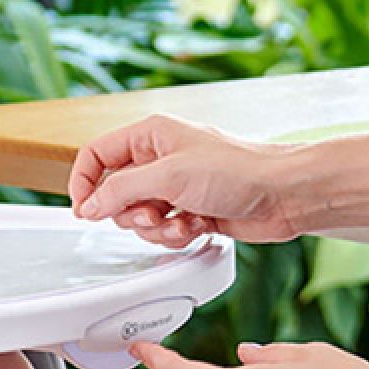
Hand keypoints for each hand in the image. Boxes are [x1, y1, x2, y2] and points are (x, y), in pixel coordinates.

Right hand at [70, 115, 301, 247]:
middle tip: (153, 213)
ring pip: (140, 217)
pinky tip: (199, 226)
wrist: (284, 195)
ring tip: (182, 221)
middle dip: (132, 212)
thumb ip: (121, 190)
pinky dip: (178, 234)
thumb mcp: (168, 176)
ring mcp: (177, 188)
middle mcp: (161, 159)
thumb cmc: (238, 169)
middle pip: (117, 194)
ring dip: (158, 227)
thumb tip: (89, 205)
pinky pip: (165, 231)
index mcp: (151, 135)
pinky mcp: (192, 212)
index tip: (84, 210)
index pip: (97, 155)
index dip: (85, 182)